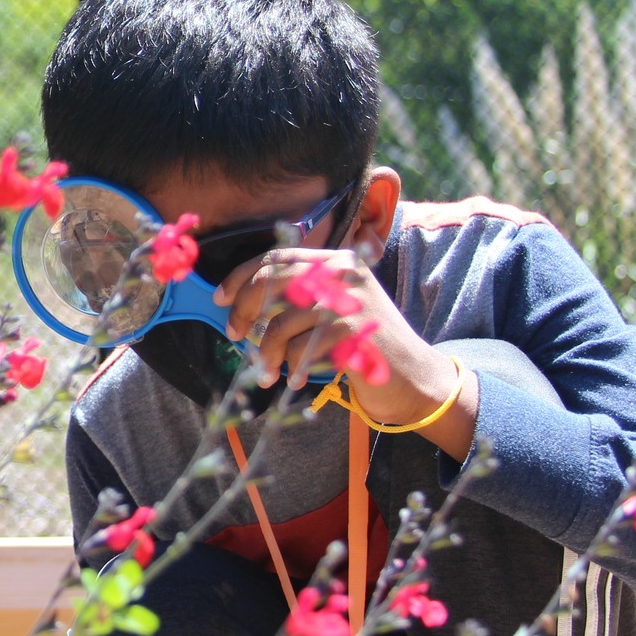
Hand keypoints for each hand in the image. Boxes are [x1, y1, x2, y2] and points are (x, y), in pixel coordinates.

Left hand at [214, 247, 464, 430]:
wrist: (414, 377)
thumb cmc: (363, 345)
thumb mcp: (334, 307)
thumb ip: (298, 295)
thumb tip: (241, 300)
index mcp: (335, 261)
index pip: (277, 257)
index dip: (241, 277)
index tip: (221, 299)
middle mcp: (342, 274)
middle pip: (271, 282)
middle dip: (243, 310)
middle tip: (235, 335)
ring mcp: (348, 302)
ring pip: (280, 324)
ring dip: (267, 353)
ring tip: (267, 371)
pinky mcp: (351, 332)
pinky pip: (299, 350)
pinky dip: (291, 367)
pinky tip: (294, 378)